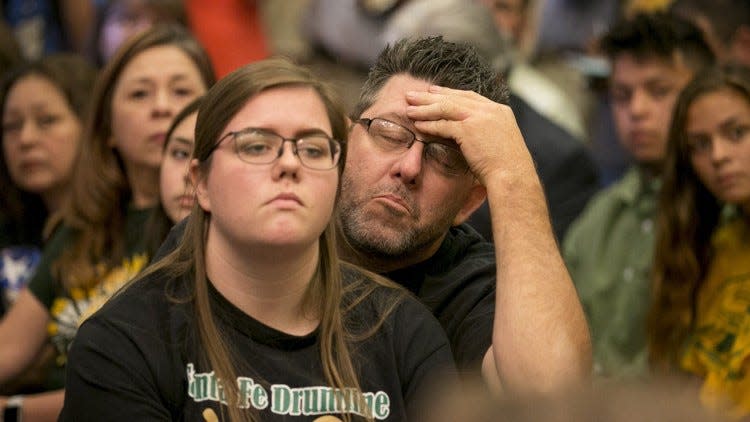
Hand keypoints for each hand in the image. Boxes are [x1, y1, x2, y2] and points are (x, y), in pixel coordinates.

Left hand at [405, 85, 535, 185]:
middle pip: (455, 98)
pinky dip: (429, 125)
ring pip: (446, 108)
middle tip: (413, 94)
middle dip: (431, 96)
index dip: (449, 93)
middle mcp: (490, 110)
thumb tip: (473, 137)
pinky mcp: (469, 129)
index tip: (433, 92)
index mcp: (499, 111)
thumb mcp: (500, 144)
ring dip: (425, 108)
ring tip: (408, 108)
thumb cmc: (508, 170)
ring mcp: (480, 118)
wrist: (513, 177)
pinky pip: (444, 124)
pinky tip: (417, 126)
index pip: (469, 96)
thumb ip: (487, 134)